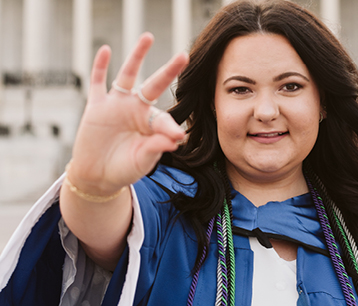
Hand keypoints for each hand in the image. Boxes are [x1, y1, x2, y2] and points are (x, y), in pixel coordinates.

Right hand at [68, 32, 188, 195]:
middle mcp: (137, 109)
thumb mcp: (142, 161)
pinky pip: (98, 82)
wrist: (97, 175)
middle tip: (184, 56)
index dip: (170, 128)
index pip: (164, 119)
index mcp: (152, 124)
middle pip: (155, 85)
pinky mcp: (96, 107)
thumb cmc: (124, 169)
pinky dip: (100, 66)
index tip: (177, 137)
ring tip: (148, 37)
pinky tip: (106, 50)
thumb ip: (157, 148)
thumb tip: (176, 138)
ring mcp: (117, 105)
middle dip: (169, 71)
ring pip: (128, 75)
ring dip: (137, 56)